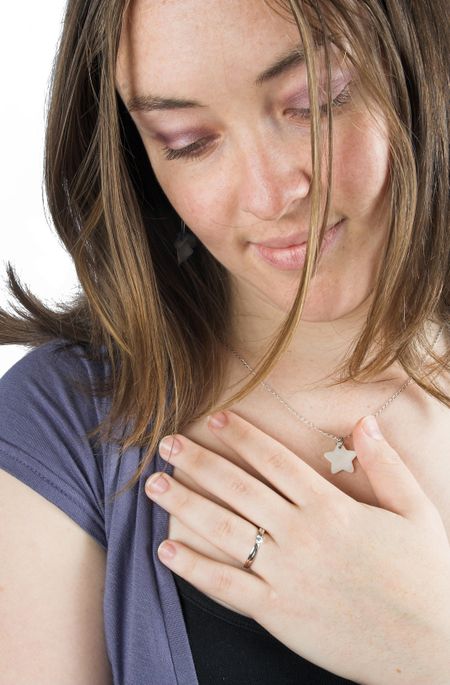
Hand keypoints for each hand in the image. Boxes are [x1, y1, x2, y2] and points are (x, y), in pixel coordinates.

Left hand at [145, 411, 449, 684]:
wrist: (429, 649)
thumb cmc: (424, 577)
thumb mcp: (416, 511)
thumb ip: (385, 464)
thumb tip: (363, 421)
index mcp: (332, 507)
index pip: (275, 461)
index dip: (242, 436)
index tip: (215, 419)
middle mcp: (302, 535)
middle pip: (238, 488)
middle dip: (198, 462)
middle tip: (166, 443)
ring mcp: (286, 574)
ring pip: (223, 531)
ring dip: (184, 505)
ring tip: (154, 485)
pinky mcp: (277, 612)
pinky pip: (226, 587)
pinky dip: (193, 568)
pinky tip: (166, 551)